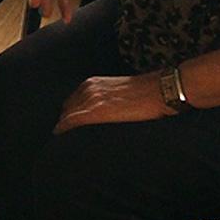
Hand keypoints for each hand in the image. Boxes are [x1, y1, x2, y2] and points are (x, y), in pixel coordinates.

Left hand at [54, 73, 171, 133]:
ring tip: (62, 137)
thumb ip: (105, 98)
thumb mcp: (118, 91)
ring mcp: (91, 98)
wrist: (159, 90)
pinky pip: (73, 120)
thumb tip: (103, 111)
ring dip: (64, 125)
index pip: (72, 100)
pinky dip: (64, 127)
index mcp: (92, 83)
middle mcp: (88, 88)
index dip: (67, 113)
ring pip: (67, 114)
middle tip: (62, 133)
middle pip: (67, 107)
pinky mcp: (97, 110)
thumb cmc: (145, 92)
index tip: (64, 122)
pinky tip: (60, 134)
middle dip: (63, 119)